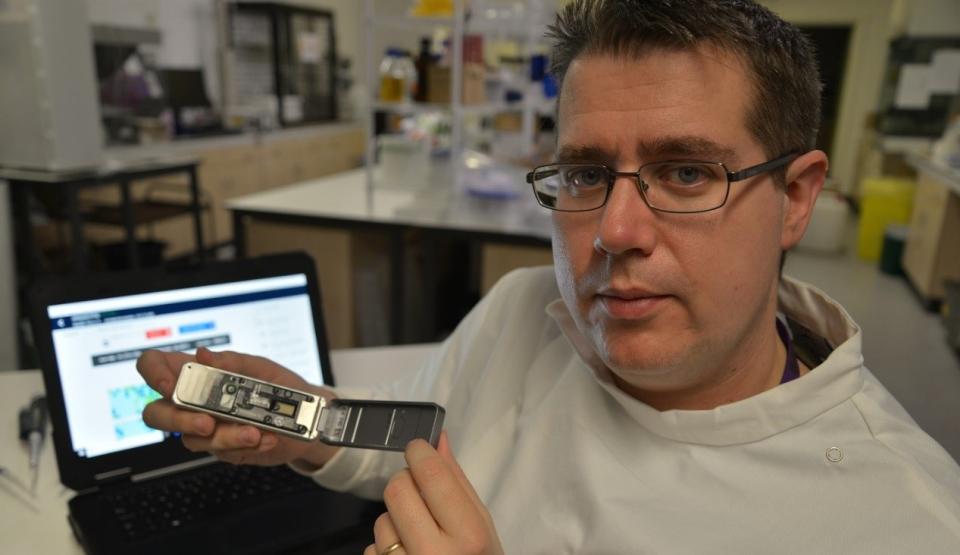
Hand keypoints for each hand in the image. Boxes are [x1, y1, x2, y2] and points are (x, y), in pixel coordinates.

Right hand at [137, 347, 339, 467]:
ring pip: (191, 439)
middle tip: (207, 422)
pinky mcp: (223, 448)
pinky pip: (221, 452)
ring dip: (224, 436)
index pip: (154, 366)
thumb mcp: (261, 367)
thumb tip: (203, 354)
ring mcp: (206, 428)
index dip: (153, 374)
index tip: (172, 385)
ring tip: (255, 431)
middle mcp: (194, 401)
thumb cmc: (279, 385)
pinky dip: (244, 445)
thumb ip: (232, 362)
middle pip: (156, 413)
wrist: (307, 416)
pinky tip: (266, 437)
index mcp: (197, 372)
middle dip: (177, 421)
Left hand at [365, 432, 502, 554]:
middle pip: (397, 490)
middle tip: (420, 496)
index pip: (431, 475)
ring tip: (417, 536)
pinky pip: (370, 550)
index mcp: (468, 536)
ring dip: (395, 521)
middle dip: (405, 484)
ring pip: (380, 520)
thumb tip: (438, 440)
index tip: (417, 450)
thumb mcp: (481, 526)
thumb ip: (457, 483)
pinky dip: (384, 549)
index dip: (418, 452)